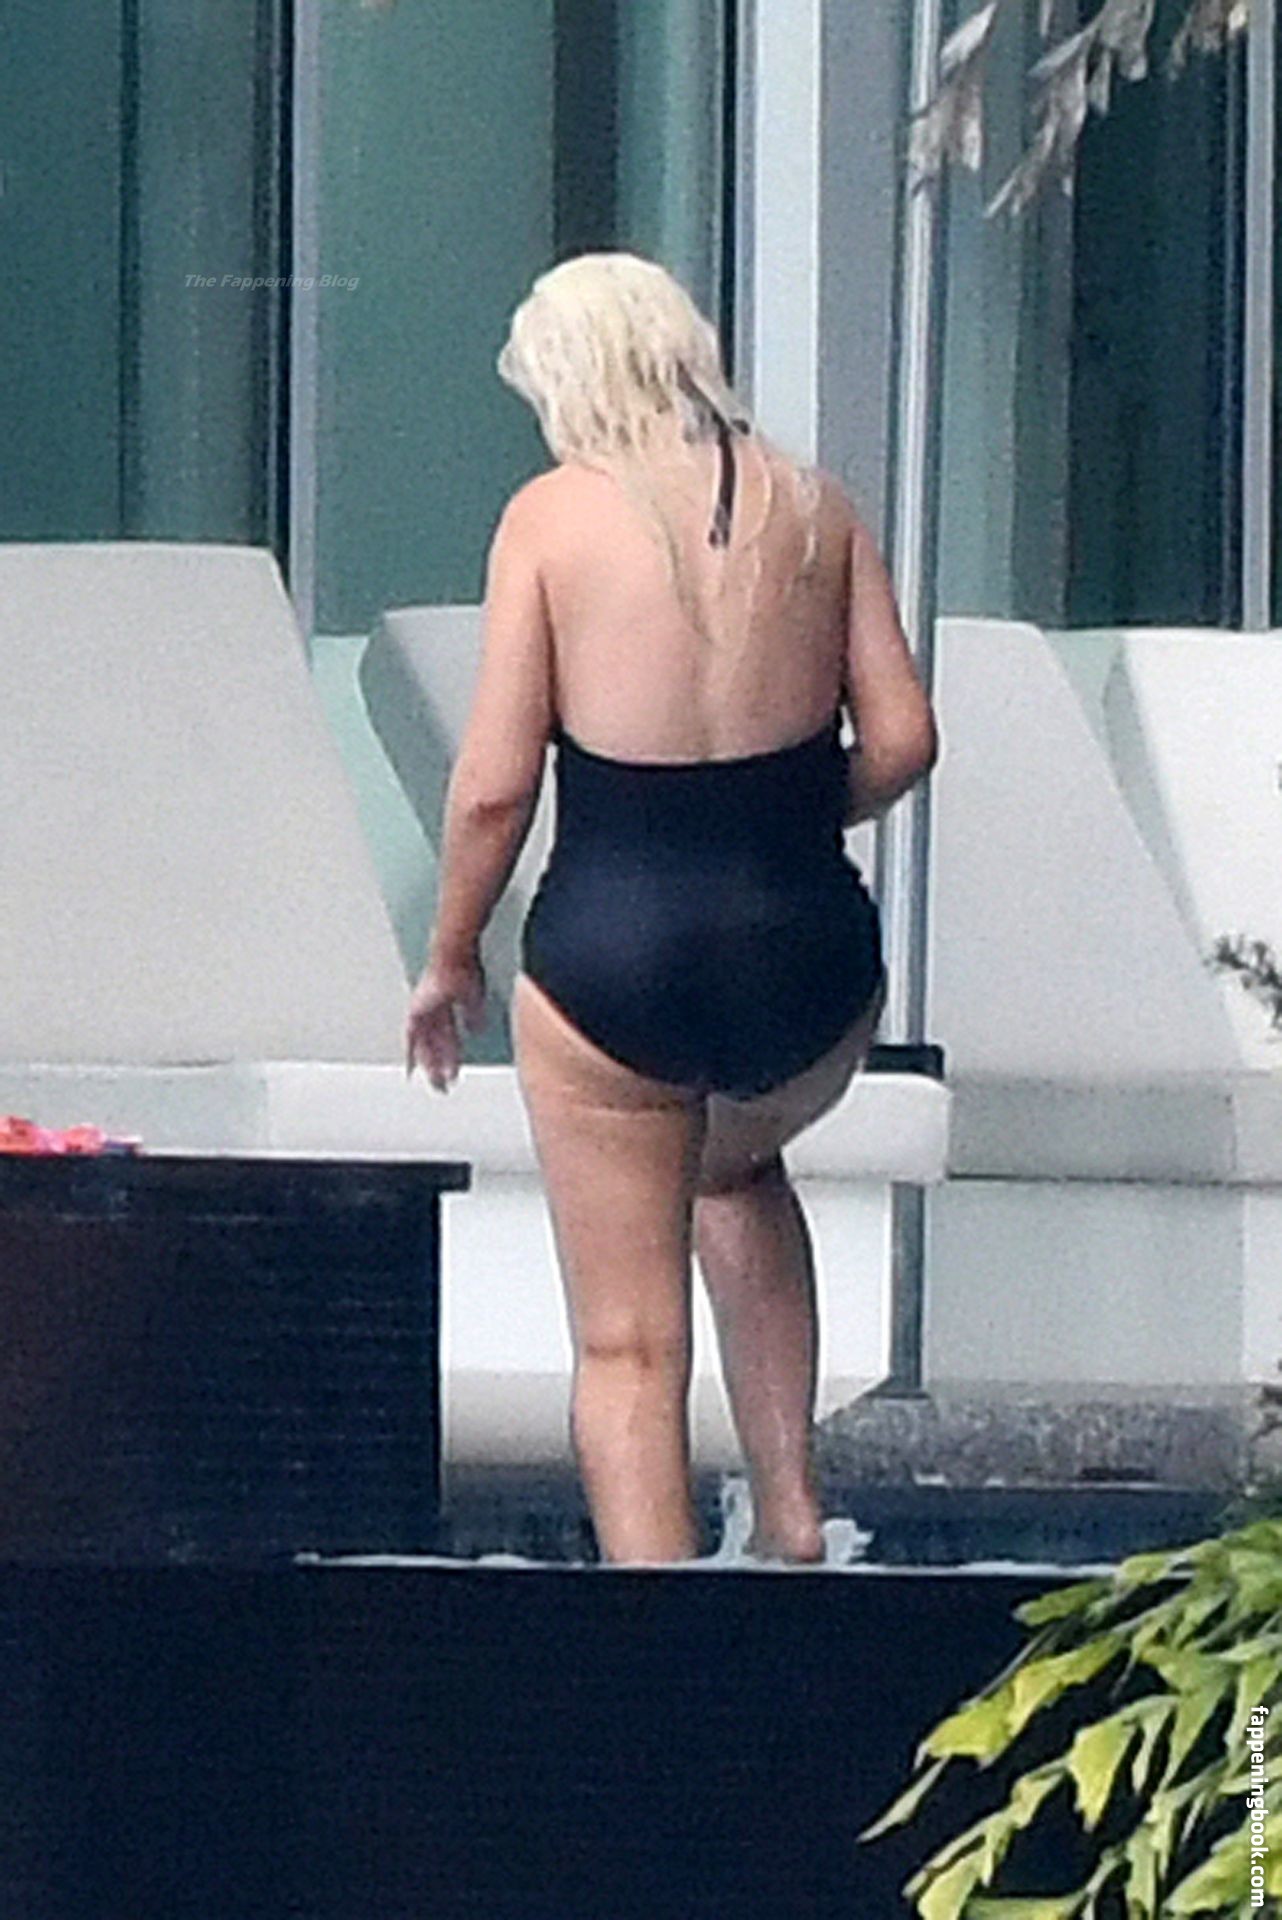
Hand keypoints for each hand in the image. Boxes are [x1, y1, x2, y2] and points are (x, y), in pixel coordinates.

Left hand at [405, 955, 486, 1090]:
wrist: (453, 956)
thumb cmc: (465, 968)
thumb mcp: (474, 997)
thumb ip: (474, 1015)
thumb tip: (477, 1030)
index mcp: (445, 1006)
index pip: (446, 1037)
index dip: (448, 1056)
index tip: (450, 1072)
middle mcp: (430, 1011)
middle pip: (434, 1046)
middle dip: (440, 1068)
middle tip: (443, 1088)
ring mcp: (421, 1011)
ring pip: (425, 1047)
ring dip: (431, 1067)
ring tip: (436, 1085)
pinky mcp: (415, 1011)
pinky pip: (412, 1040)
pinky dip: (412, 1056)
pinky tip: (412, 1071)